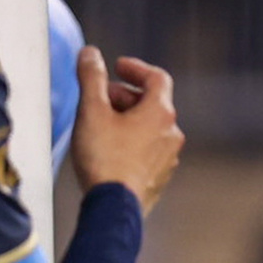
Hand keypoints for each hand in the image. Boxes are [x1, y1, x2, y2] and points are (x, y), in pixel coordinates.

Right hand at [75, 48, 185, 209]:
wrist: (113, 208)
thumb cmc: (104, 159)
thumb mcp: (92, 111)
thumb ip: (91, 78)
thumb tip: (91, 54)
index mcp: (160, 113)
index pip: (157, 77)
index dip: (136, 68)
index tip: (117, 67)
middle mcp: (171, 134)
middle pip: (152, 102)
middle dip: (125, 95)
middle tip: (100, 98)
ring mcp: (168, 158)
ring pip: (150, 128)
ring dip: (128, 119)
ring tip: (101, 124)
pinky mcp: (158, 178)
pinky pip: (148, 150)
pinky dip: (131, 141)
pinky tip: (109, 150)